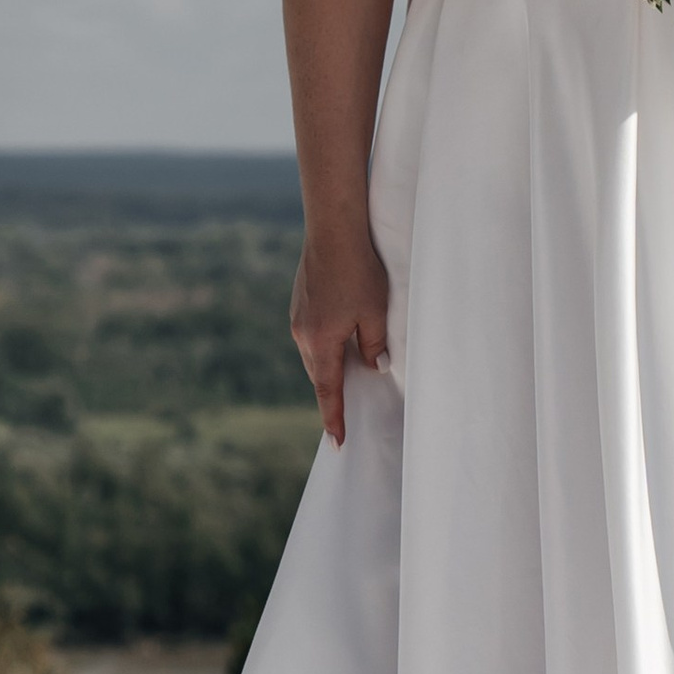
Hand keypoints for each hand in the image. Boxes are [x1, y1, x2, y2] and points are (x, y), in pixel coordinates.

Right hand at [292, 229, 389, 445]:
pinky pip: (311, 336)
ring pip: (314, 354)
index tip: (337, 443)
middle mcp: (303, 334)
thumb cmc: (359, 271)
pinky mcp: (299, 302)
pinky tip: (338, 340)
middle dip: (331, 396)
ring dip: (329, 368)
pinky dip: (324, 347)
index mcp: (321, 342)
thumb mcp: (375, 312)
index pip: (328, 391)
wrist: (333, 230)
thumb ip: (374, 345)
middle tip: (343, 418)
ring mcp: (297, 317)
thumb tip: (374, 367)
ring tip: (345, 379)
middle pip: (319, 375)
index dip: (334, 419)